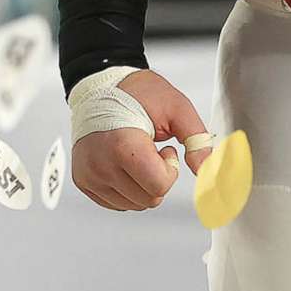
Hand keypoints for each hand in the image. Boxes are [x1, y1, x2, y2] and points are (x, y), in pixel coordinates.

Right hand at [71, 68, 211, 211]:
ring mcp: (88, 174)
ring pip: (134, 205)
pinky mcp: (82, 180)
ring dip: (143, 186)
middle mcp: (100, 164)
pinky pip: (116, 202)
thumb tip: (208, 172)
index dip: (170, 170)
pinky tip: (123, 165)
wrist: (100, 85)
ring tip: (136, 156)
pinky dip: (127, 189)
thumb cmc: (138, 94)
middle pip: (149, 200)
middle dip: (158, 179)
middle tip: (151, 151)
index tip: (165, 150)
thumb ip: (197, 141)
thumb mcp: (177, 109)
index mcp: (122, 146)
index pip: (159, 186)